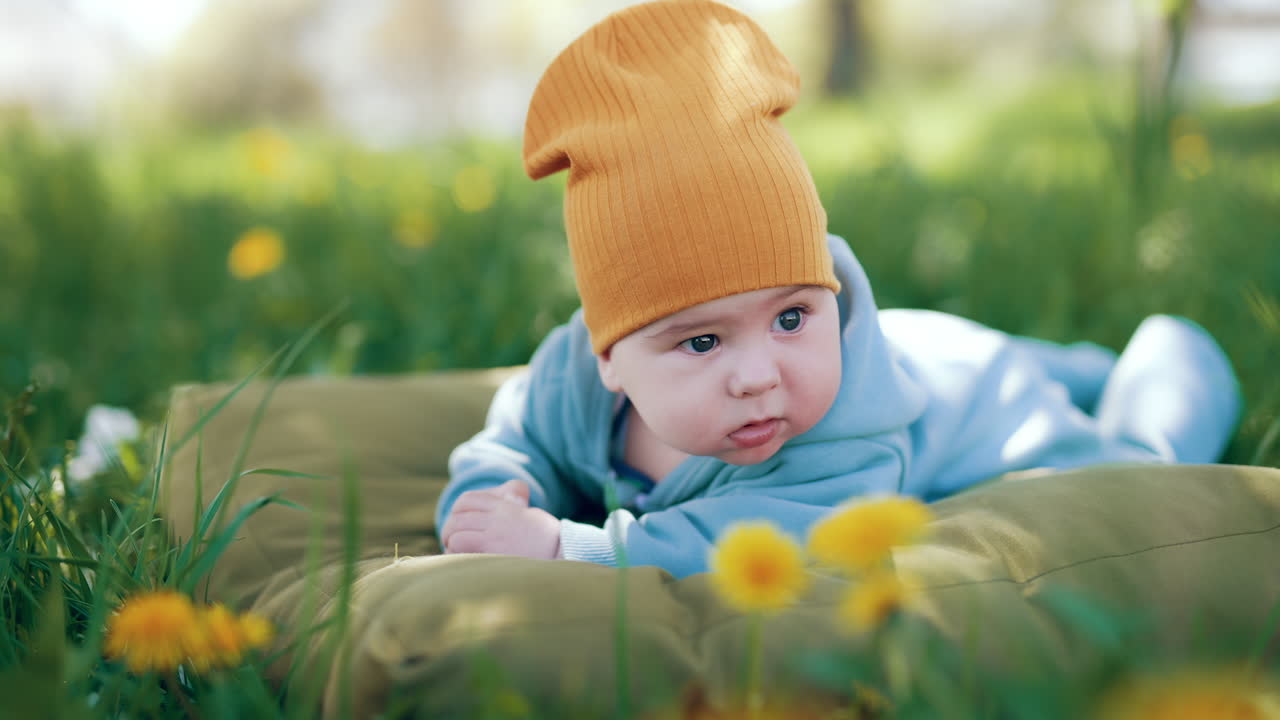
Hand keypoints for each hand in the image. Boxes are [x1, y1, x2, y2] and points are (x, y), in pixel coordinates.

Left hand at [441, 479, 560, 559]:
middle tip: (451, 542)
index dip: (457, 511)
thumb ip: (513, 507)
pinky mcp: (492, 551)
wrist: (563, 552)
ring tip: (457, 554)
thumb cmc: (547, 539)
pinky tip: (464, 563)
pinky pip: (460, 547)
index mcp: (506, 506)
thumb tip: (512, 495)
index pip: (468, 500)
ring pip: (455, 532)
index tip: (458, 524)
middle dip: (449, 530)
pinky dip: (456, 555)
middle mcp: (497, 517)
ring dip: (452, 543)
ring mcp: (494, 534)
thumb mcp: (529, 515)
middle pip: (457, 516)